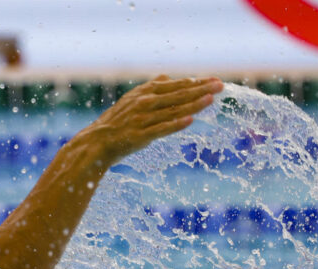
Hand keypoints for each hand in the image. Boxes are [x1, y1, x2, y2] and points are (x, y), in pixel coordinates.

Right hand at [80, 76, 222, 163]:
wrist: (97, 142)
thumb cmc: (117, 122)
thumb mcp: (132, 100)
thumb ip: (151, 89)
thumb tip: (166, 77)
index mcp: (144, 92)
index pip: (175, 85)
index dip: (196, 82)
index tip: (213, 80)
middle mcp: (144, 103)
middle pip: (178, 95)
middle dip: (201, 89)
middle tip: (220, 85)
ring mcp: (142, 119)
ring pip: (172, 110)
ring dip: (193, 104)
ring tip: (210, 99)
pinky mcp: (140, 136)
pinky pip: (161, 129)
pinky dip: (175, 124)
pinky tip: (190, 119)